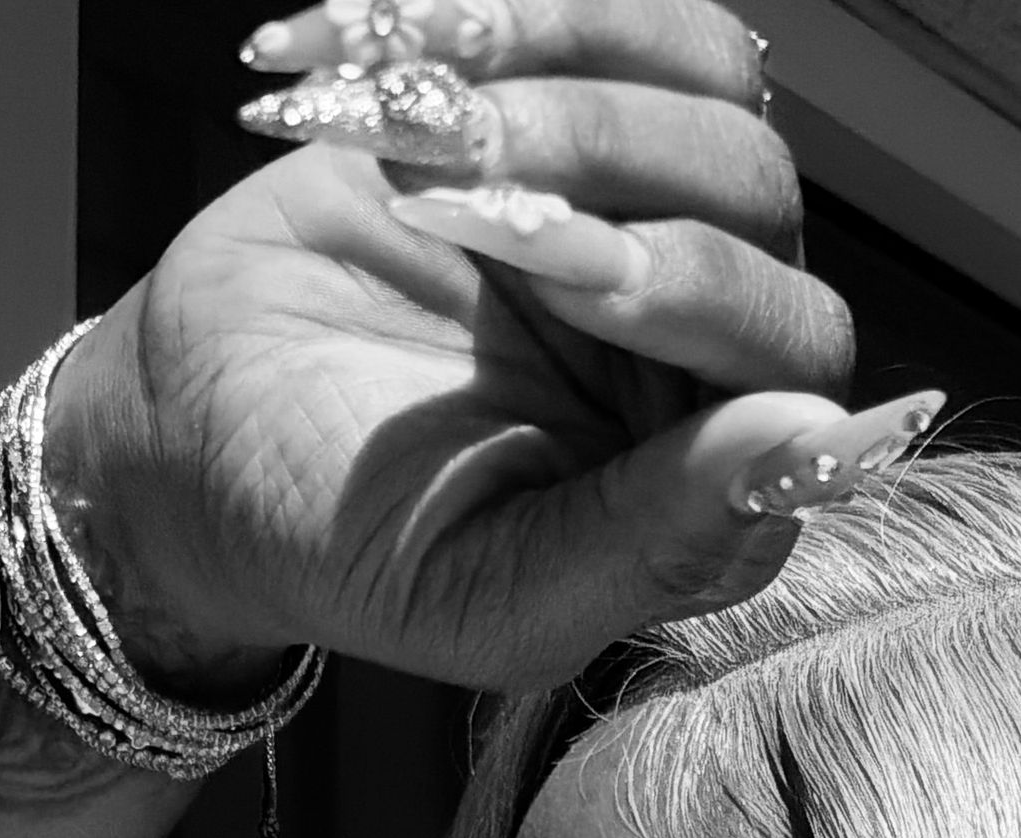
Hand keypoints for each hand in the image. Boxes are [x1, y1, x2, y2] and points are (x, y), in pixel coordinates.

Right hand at [47, 0, 856, 693]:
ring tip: (416, 126)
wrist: (209, 439)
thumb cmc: (358, 545)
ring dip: (561, 72)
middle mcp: (709, 334)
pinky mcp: (571, 110)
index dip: (698, 300)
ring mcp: (647, 206)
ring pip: (703, 74)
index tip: (580, 279)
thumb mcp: (497, 595)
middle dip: (612, 175)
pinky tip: (384, 53)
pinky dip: (495, 12)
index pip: (798, 363)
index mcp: (718, 471)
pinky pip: (605, 15)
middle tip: (466, 208)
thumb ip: (660, 541)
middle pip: (755, 193)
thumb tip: (811, 443)